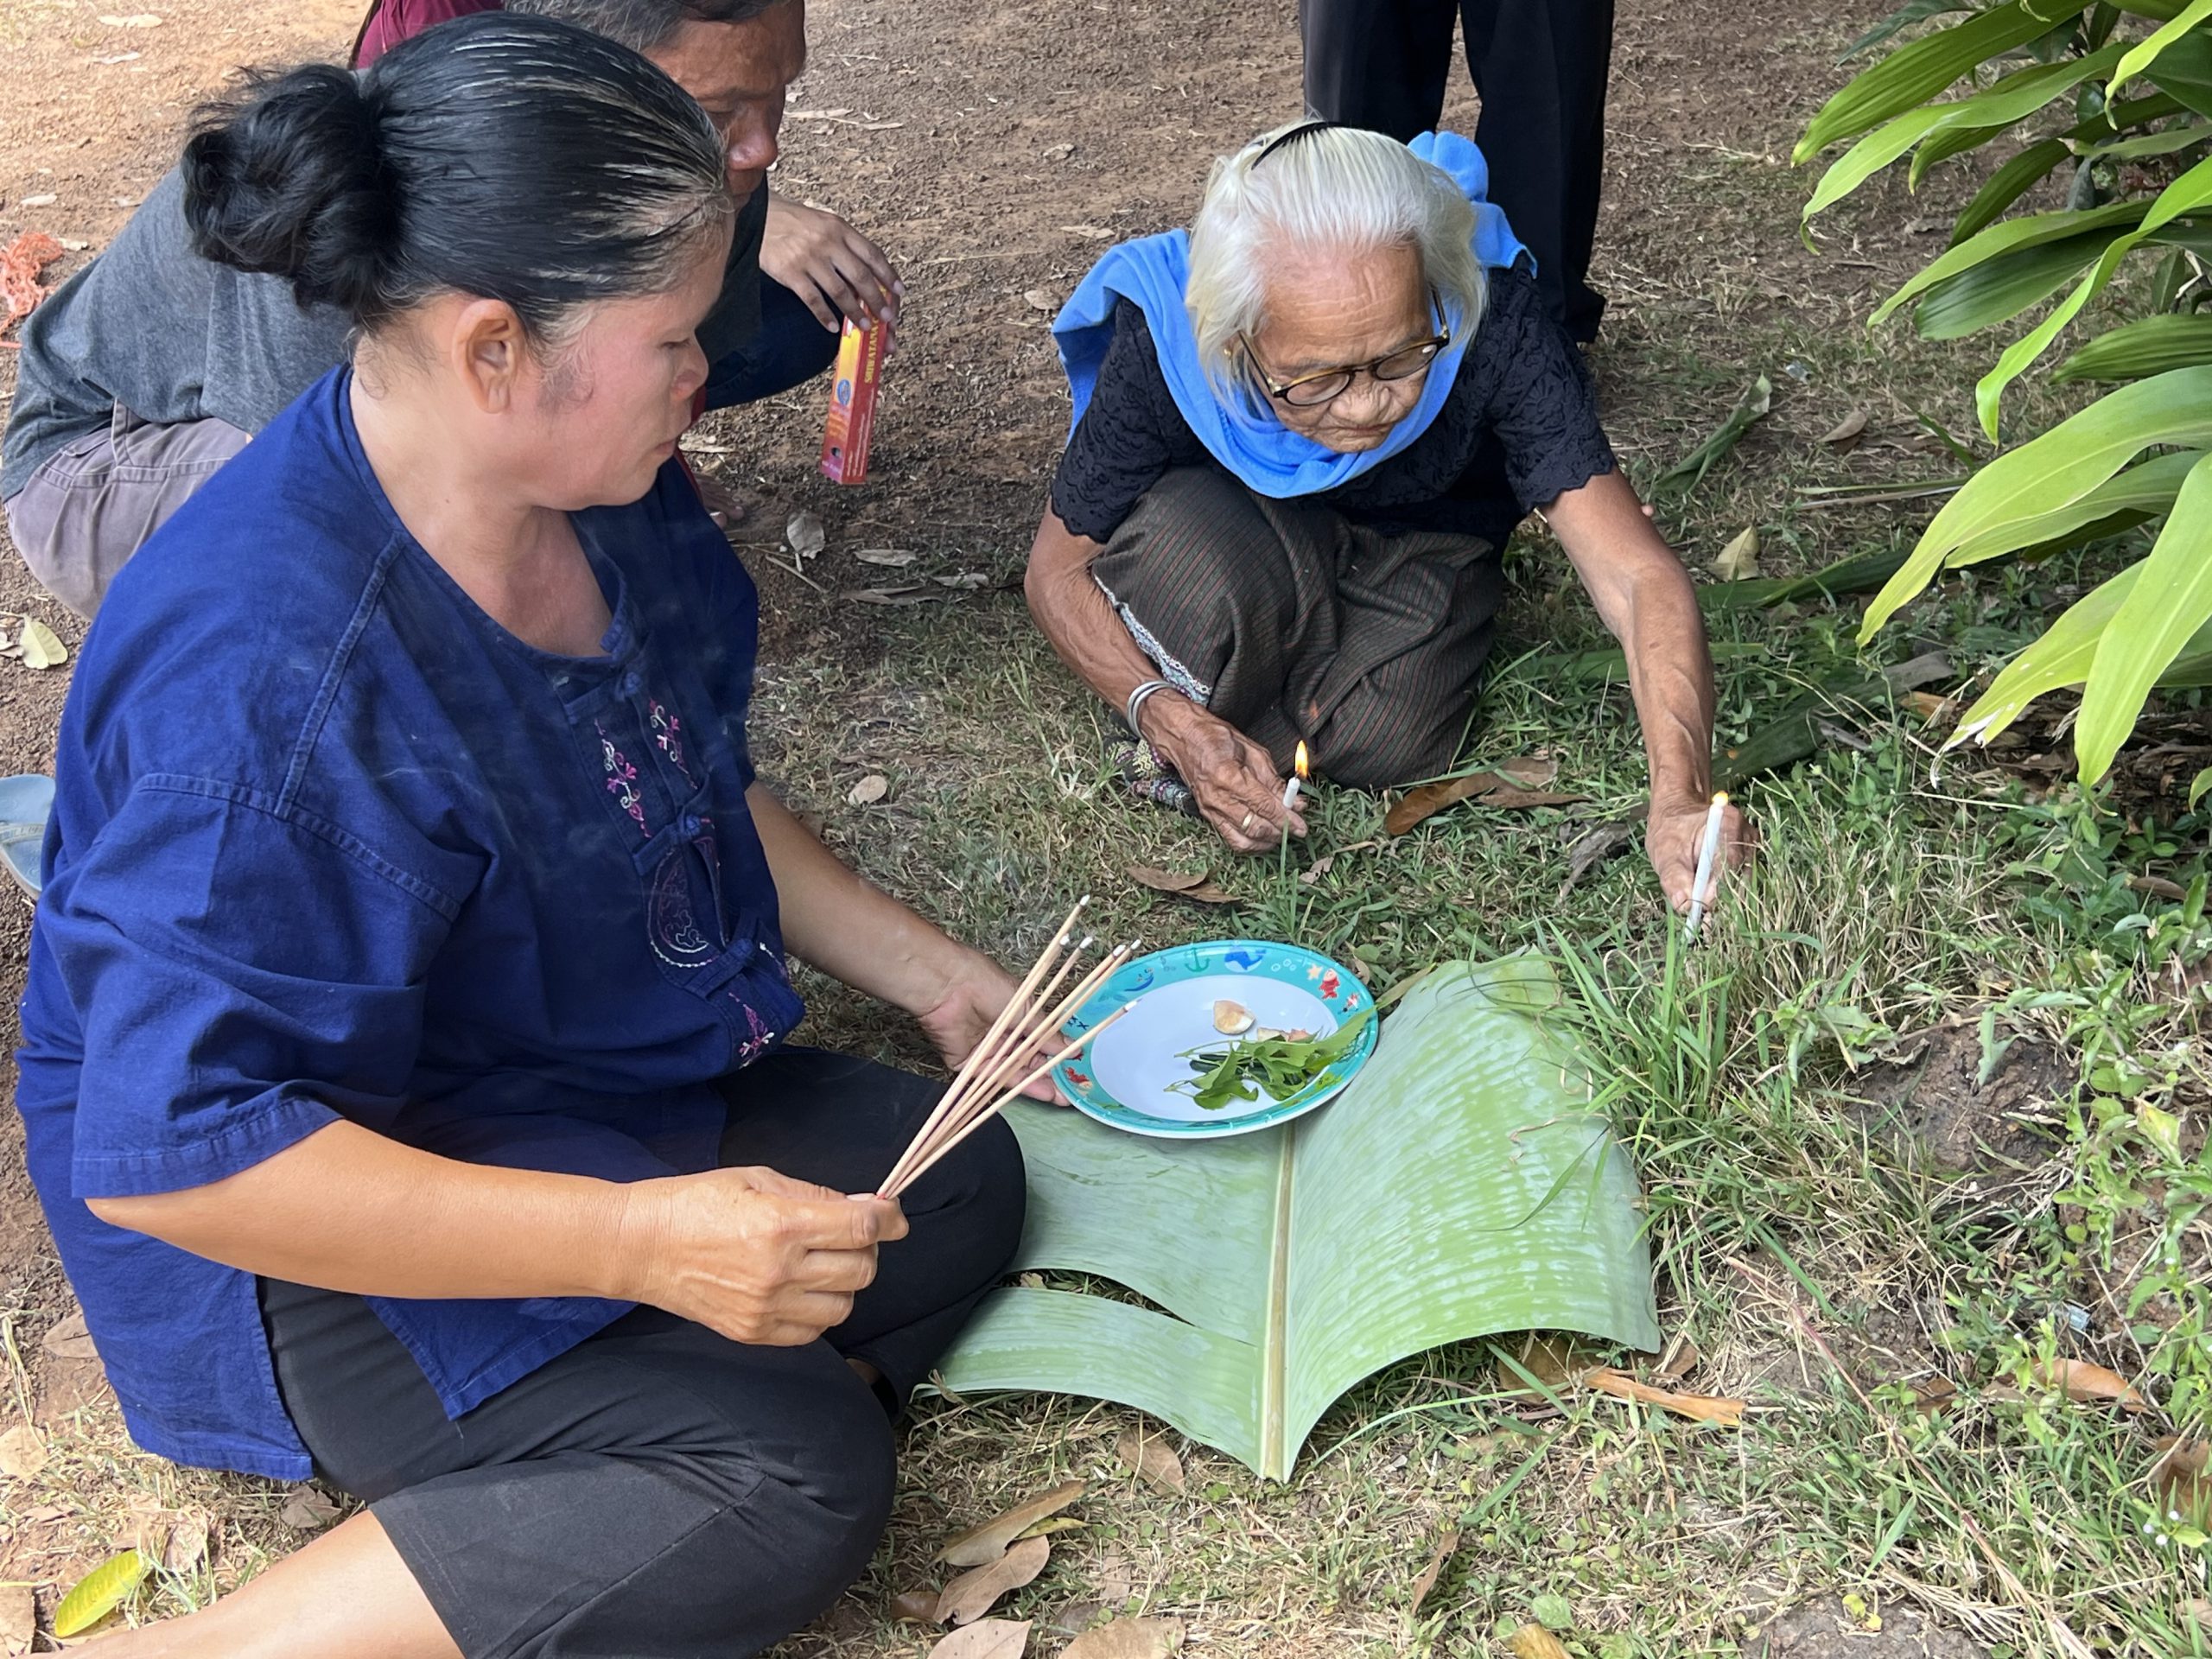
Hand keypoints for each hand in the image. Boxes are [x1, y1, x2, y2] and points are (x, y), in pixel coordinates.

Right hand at [618, 1165, 906, 1345]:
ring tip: (820, 1263)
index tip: (894, 1216)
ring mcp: (766, 1308)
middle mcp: (778, 1271)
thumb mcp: (759, 1180)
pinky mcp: (753, 1333)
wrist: (642, 1246)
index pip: (861, 1228)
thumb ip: (817, 1196)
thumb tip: (867, 1208)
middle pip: (862, 1269)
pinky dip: (818, 1311)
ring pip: (843, 1305)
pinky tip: (800, 1289)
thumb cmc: (697, 1203)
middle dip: (866, 1248)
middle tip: (847, 1235)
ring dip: (843, 1282)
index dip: (888, 1219)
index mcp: (781, 1224)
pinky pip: (813, 1331)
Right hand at [761, 194, 902, 337]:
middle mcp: (827, 242)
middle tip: (887, 318)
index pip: (872, 254)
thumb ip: (845, 245)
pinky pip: (813, 300)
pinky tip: (833, 327)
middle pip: (861, 277)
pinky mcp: (790, 272)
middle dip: (877, 301)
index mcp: (840, 228)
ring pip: (840, 292)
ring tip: (864, 327)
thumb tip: (867, 276)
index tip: (899, 292)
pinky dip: (825, 316)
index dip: (888, 275)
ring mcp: (809, 258)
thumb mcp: (824, 224)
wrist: (757, 215)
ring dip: (855, 313)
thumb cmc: (794, 222)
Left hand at [914, 949, 1058, 1101]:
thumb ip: (1045, 1032)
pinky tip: (1041, 1092)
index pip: (1038, 1040)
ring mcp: (986, 1051)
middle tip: (1070, 1089)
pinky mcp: (970, 1065)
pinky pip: (995, 1078)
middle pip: (1027, 1060)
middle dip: (1049, 1074)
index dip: (1055, 1053)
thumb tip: (1068, 1046)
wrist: (949, 987)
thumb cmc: (986, 984)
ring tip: (1061, 1097)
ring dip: (1037, 1084)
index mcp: (1014, 1016)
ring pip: (1014, 1072)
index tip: (1073, 1066)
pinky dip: (1018, 1085)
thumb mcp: (1026, 1008)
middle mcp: (1000, 1035)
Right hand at [1143, 697, 1306, 854]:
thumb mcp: (1253, 751)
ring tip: (1282, 834)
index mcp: (1229, 776)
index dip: (1286, 818)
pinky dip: (1250, 844)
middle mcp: (1217, 798)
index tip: (1302, 826)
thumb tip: (1294, 802)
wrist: (1184, 738)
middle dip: (1280, 832)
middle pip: (1255, 827)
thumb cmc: (1218, 738)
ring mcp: (1209, 810)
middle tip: (1298, 830)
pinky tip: (1264, 838)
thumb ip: (1273, 780)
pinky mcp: (1206, 816)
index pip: (1263, 806)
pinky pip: (1230, 840)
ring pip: (1242, 840)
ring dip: (1266, 842)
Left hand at [1646, 795, 1752, 914]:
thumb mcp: (1664, 852)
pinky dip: (1725, 895)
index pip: (1729, 868)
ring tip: (1702, 912)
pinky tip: (1709, 900)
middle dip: (1722, 903)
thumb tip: (1686, 905)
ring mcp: (1751, 847)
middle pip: (1741, 878)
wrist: (1677, 812)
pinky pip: (1741, 882)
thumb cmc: (1669, 829)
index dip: (1716, 895)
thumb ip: (1674, 878)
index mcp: (1728, 826)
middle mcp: (1747, 835)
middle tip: (1702, 922)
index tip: (1700, 915)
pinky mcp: (1749, 858)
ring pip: (1743, 884)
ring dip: (1724, 901)